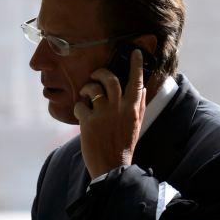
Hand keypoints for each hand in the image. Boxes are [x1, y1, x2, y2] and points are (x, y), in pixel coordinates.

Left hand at [73, 49, 147, 178]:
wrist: (112, 167)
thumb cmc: (123, 145)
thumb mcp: (135, 124)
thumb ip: (137, 105)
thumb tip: (141, 87)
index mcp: (133, 108)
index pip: (137, 81)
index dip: (136, 64)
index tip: (135, 52)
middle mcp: (120, 108)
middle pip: (110, 79)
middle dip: (100, 73)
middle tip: (95, 75)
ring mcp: (104, 114)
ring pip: (92, 88)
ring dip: (86, 89)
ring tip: (86, 96)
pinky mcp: (89, 122)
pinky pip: (79, 104)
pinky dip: (78, 107)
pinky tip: (82, 115)